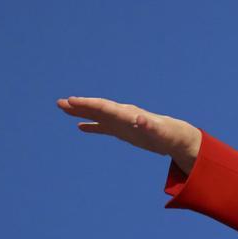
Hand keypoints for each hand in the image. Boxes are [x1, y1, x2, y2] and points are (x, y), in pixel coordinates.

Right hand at [56, 96, 201, 171]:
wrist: (177, 137)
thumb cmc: (169, 134)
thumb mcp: (160, 132)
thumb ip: (149, 126)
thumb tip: (139, 119)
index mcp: (128, 114)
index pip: (104, 107)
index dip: (88, 104)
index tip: (71, 101)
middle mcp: (123, 115)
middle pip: (98, 108)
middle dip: (80, 105)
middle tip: (60, 102)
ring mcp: (122, 122)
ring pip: (98, 115)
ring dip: (82, 112)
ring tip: (65, 109)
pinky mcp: (124, 130)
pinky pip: (104, 127)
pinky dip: (92, 126)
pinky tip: (80, 127)